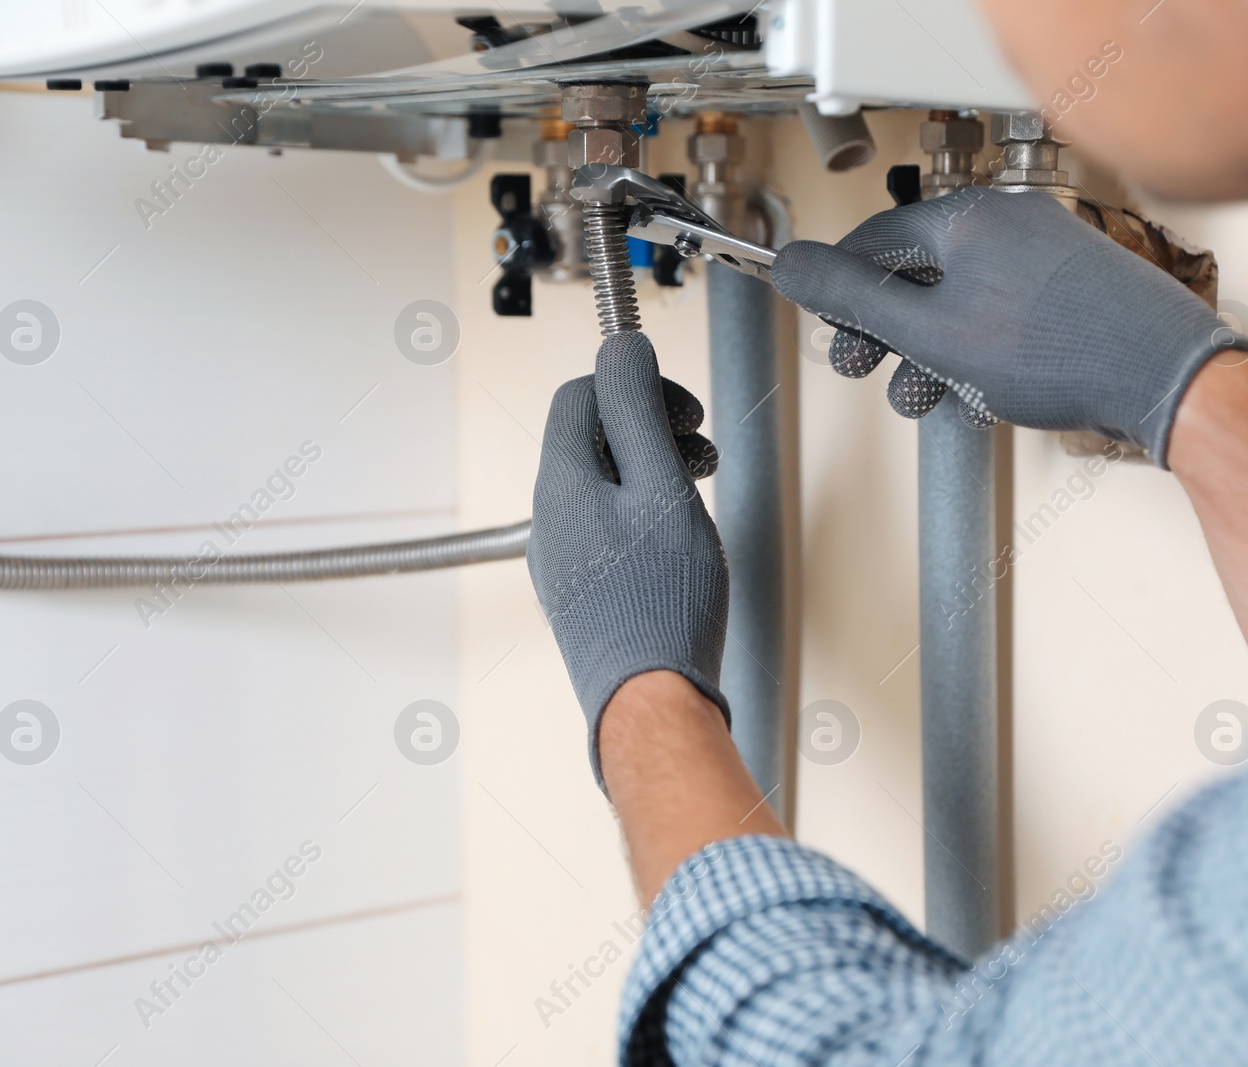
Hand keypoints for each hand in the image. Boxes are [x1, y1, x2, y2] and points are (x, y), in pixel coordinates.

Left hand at [528, 331, 729, 784]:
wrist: (651, 700)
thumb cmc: (663, 604)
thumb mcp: (663, 485)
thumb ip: (638, 410)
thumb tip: (621, 347)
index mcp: (561, 483)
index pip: (582, 395)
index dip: (636, 386)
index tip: (683, 408)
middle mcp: (549, 518)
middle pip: (590, 437)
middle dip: (648, 426)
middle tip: (697, 448)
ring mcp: (560, 557)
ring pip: (600, 483)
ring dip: (649, 468)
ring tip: (695, 489)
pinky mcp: (579, 590)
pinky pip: (604, 526)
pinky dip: (641, 511)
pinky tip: (676, 536)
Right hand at [771, 187, 1247, 466]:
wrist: (1161, 375)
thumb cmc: (1056, 350)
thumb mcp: (927, 331)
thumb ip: (852, 298)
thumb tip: (789, 264)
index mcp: (969, 216)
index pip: (876, 241)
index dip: (841, 288)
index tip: (824, 321)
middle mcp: (1009, 222)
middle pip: (917, 271)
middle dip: (883, 330)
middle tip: (861, 367)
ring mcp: (1046, 253)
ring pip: (960, 299)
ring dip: (925, 351)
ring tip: (917, 397)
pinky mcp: (1074, 288)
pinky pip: (1002, 312)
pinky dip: (973, 349)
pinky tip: (971, 391)